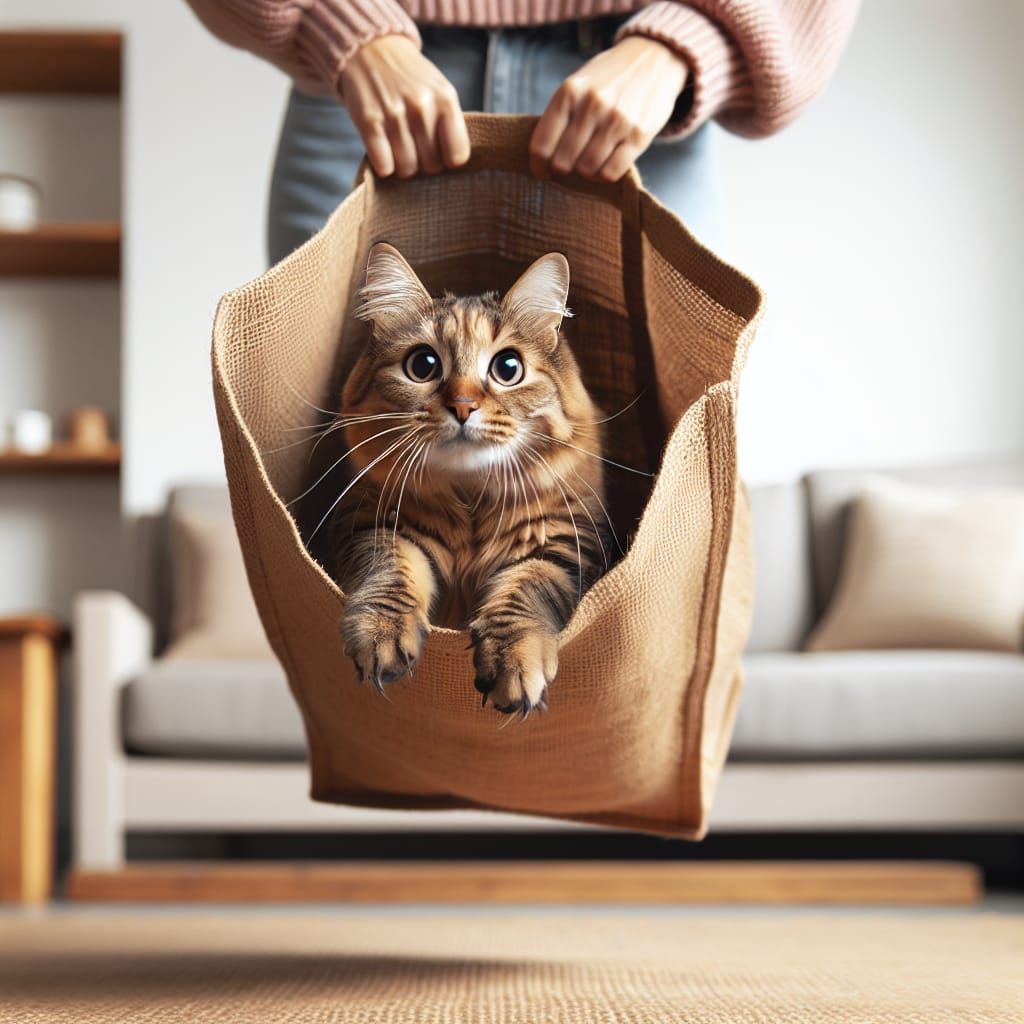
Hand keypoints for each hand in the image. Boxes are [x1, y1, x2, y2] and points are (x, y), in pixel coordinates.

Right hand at [338, 35, 470, 178]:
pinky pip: (384, 166)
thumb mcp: (440, 90)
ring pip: (408, 170)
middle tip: (415, 146)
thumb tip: (452, 164)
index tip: (439, 151)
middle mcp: (422, 107)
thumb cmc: (410, 78)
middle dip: (424, 162)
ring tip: (398, 148)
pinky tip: (383, 151)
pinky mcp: (369, 121)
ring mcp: (394, 114)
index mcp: (445, 99)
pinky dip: (384, 166)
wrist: (371, 49)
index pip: (457, 156)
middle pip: (432, 166)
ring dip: (402, 165)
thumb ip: (449, 123)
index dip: (447, 159)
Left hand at [530, 36, 687, 182]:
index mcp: (569, 93)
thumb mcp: (578, 84)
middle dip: (563, 170)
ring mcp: (617, 121)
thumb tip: (543, 157)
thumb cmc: (608, 78)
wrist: (654, 58)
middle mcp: (591, 106)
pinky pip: (611, 173)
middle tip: (569, 166)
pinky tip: (604, 166)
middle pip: (563, 162)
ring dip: (586, 173)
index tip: (542, 171)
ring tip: (589, 163)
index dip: (538, 166)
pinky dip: (604, 176)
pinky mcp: (639, 135)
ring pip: (587, 170)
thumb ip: (561, 115)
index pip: (542, 146)